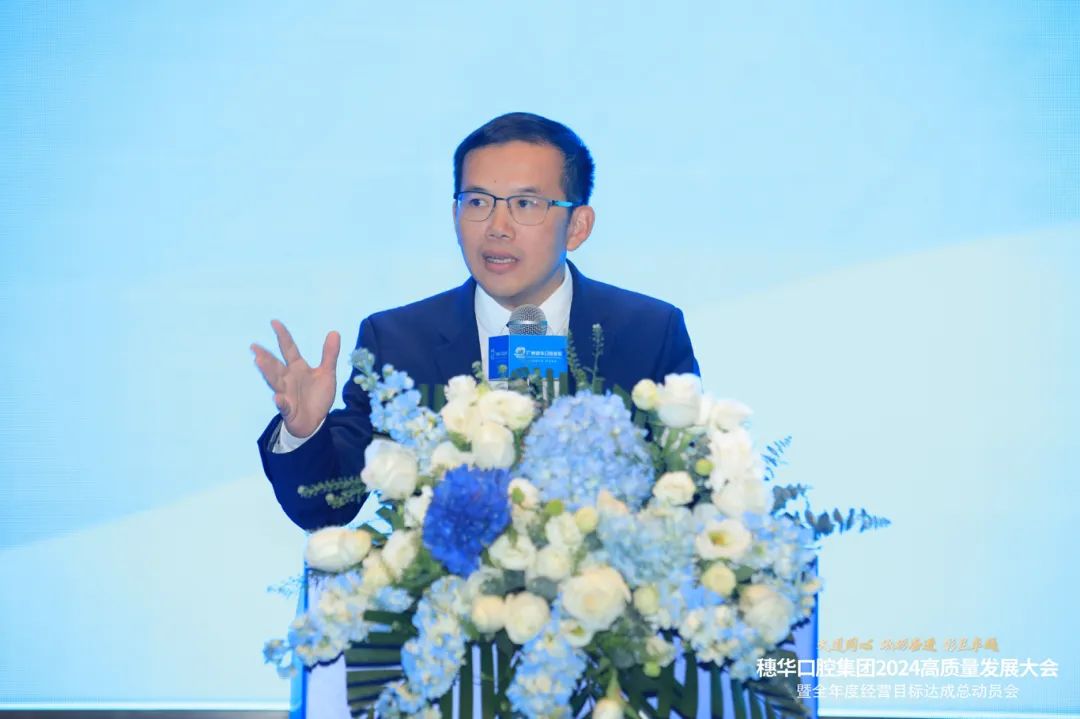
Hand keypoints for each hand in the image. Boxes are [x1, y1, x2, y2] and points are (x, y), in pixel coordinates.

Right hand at [251, 320, 340, 438]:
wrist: (315, 421)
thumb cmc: (317, 395)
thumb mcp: (327, 373)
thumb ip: (329, 354)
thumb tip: (334, 332)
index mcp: (297, 367)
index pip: (288, 348)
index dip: (283, 336)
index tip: (274, 322)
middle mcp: (288, 378)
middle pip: (276, 365)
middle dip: (266, 356)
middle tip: (254, 347)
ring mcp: (287, 393)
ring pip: (275, 382)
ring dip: (267, 373)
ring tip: (259, 362)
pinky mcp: (289, 409)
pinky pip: (284, 405)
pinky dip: (280, 402)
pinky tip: (277, 398)